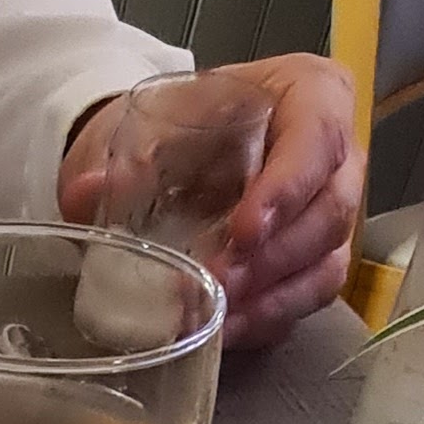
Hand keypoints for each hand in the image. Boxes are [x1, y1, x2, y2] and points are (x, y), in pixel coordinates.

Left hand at [61, 55, 363, 354]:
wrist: (175, 145)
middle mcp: (336, 154)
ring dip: (270, 296)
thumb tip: (87, 192)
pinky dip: (266, 318)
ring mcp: (330, 211)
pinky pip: (308, 298)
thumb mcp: (151, 121)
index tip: (243, 231)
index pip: (318, 138)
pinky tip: (224, 330)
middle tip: (219, 284)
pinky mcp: (316, 260)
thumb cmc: (183, 121)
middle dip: (271, 257)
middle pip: (329, 211)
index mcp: (310, 93)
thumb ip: (125, 153)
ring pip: (325, 263)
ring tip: (216, 315)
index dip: (286, 189)